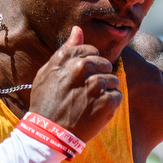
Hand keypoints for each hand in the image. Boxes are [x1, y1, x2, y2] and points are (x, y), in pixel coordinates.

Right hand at [28, 27, 121, 142]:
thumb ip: (65, 50)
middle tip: (88, 92)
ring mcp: (97, 86)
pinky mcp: (107, 103)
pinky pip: (117, 95)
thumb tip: (78, 29)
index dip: (89, 64)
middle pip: (105, 65)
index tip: (83, 77)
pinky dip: (110, 104)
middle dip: (100, 76)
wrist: (48, 133)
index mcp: (70, 60)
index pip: (91, 52)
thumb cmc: (45, 103)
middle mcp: (84, 70)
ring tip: (92, 103)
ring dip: (106, 90)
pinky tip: (96, 111)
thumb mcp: (47, 73)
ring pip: (113, 80)